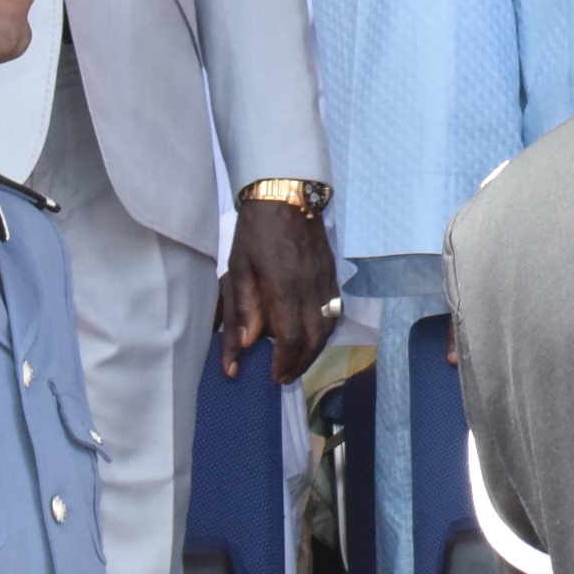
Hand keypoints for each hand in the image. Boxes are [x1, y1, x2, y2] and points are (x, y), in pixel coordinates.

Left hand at [217, 201, 339, 380]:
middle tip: (285, 377)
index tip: (273, 377)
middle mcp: (312, 286)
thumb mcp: (238, 268)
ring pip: (329, 325)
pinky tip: (312, 335)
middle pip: (316, 337)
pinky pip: (334, 310)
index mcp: (285, 286)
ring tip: (298, 362)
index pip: (291, 335)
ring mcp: (326, 279)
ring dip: (316, 349)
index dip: (284, 361)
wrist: (287, 195)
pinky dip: (325, 329)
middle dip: (302, 362)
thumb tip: (246, 345)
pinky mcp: (332, 273)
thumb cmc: (255, 232)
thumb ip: (243, 308)